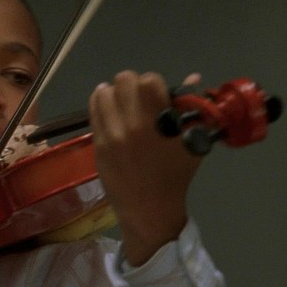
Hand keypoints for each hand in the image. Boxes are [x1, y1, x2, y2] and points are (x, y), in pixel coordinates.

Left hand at [88, 71, 201, 265]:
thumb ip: (193, 109)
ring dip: (114, 94)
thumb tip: (193, 77)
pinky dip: (101, 105)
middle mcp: (135, 125)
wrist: (149, 208)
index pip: (149, 80)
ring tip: (122, 105)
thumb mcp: (192, 142)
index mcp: (161, 123)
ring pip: (104, 92)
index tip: (156, 96)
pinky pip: (93, 111)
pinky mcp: (98, 144)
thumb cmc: (175, 175)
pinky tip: (110, 111)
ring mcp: (113, 135)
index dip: (153, 84)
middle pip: (124, 80)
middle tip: (137, 99)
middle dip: (132, 85)